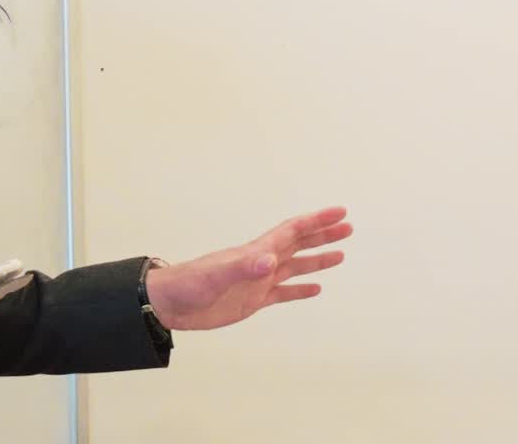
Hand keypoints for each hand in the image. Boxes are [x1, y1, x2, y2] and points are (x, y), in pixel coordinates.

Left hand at [146, 207, 352, 330]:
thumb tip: (272, 261)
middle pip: (298, 244)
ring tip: (340, 255)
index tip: (339, 213)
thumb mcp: (217, 276)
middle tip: (348, 228)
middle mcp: (259, 262)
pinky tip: (314, 289)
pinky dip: (300, 290)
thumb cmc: (188, 285)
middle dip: (322, 235)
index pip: (291, 231)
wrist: (169, 303)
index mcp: (254, 252)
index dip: (315, 220)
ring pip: (294, 267)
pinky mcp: (252, 300)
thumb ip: (245, 268)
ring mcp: (257, 281)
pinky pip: (282, 292)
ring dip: (316, 260)